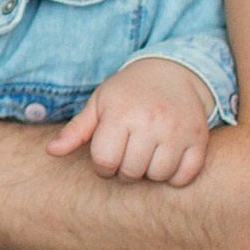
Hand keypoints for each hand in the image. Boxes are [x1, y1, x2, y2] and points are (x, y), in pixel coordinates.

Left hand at [46, 60, 215, 186]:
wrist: (172, 73)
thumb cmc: (127, 93)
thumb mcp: (99, 104)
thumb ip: (76, 130)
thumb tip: (51, 152)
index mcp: (121, 113)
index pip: (105, 160)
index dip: (102, 166)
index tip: (107, 156)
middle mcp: (151, 121)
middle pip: (131, 172)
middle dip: (125, 170)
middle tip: (127, 154)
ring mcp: (177, 131)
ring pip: (158, 176)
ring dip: (149, 173)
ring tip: (146, 155)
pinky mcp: (198, 139)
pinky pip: (185, 176)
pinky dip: (175, 176)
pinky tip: (167, 160)